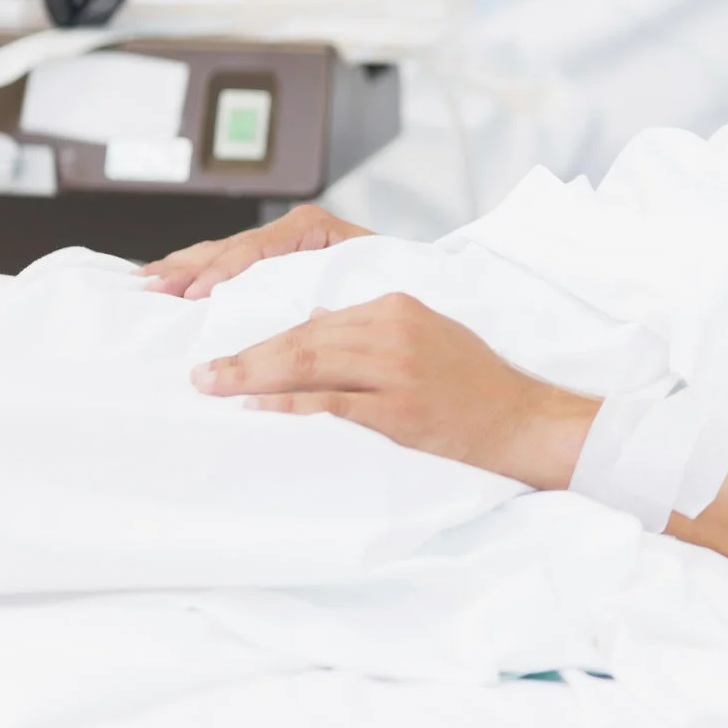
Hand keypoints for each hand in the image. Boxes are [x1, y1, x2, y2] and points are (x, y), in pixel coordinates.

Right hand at [140, 202, 372, 297]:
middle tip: (150, 285)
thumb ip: (325, 292)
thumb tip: (294, 313)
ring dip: (182, 268)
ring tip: (146, 280)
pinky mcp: (269, 260)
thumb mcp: (362, 284)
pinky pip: (225, 262)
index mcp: (312, 228)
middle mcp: (290, 231)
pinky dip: (194, 272)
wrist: (410, 280)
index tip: (196, 294)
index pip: (256, 247)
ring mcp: (276, 244)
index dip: (224, 271)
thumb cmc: (391, 281)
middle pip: (228, 246)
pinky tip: (166, 279)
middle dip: (188, 267)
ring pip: (219, 252)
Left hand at [190, 294, 596, 487]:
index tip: (229, 355)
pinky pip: (332, 404)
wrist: (524, 421)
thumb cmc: (475, 384)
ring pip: (309, 365)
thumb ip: (372, 331)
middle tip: (204, 374)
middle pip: (303, 339)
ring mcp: (396, 369)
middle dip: (247, 357)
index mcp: (396, 306)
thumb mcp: (426, 337)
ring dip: (254, 378)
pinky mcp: (399, 410)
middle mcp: (393, 329)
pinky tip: (257, 410)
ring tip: (215, 389)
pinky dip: (289, 405)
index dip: (267, 338)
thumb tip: (314, 327)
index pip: (316, 321)